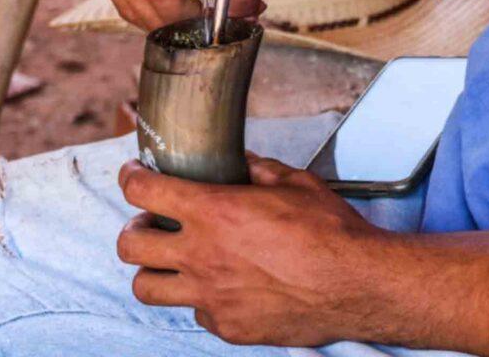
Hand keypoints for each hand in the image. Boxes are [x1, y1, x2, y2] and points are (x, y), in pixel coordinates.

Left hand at [117, 154, 390, 345]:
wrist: (358, 284)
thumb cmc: (331, 233)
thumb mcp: (295, 183)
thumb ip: (259, 170)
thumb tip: (243, 163)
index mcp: (214, 211)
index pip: (143, 191)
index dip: (131, 177)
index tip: (135, 175)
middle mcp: (202, 255)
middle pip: (130, 244)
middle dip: (133, 228)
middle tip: (152, 223)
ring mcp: (211, 296)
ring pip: (145, 287)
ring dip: (153, 270)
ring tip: (173, 261)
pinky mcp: (227, 325)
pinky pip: (195, 312)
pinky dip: (199, 298)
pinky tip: (222, 286)